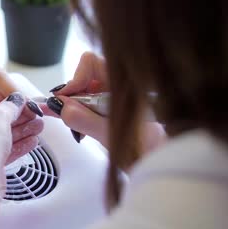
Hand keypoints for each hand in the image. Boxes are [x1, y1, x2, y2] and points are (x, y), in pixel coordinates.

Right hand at [44, 52, 165, 153]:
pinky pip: (91, 105)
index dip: (75, 79)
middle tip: (66, 118)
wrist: (166, 165)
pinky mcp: (114, 110)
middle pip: (86, 77)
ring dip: (76, 108)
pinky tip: (83, 130)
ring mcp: (118, 97)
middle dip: (72, 96)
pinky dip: (83, 116)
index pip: (90, 63)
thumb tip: (62, 106)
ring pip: (86, 92)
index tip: (65, 101)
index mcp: (125, 83)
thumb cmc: (147, 152)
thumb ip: (86, 121)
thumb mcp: (112, 137)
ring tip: (79, 129)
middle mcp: (120, 85)